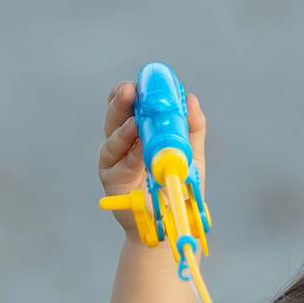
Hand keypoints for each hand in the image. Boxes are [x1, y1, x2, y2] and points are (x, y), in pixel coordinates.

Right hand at [98, 79, 208, 200]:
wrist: (170, 221)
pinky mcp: (111, 177)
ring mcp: (115, 159)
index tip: (147, 80)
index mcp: (141, 131)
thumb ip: (192, 129)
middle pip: (116, 114)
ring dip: (123, 125)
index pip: (133, 104)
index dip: (138, 91)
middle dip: (122, 100)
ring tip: (135, 119)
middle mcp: (124, 141)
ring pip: (112, 135)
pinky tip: (137, 144)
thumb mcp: (190, 155)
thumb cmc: (177, 187)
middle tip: (130, 89)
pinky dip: (128, 152)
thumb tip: (190, 100)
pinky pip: (117, 161)